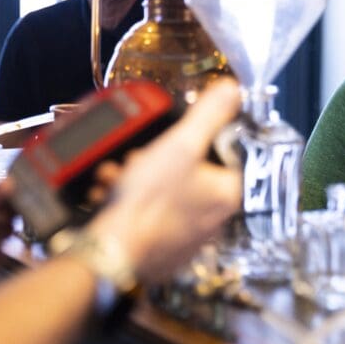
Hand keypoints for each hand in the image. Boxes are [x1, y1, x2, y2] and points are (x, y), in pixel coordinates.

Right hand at [84, 79, 242, 283]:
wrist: (112, 253)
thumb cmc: (148, 202)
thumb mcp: (180, 145)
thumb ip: (208, 115)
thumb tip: (233, 90)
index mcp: (229, 192)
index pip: (219, 151)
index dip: (187, 140)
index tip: (162, 141)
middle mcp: (217, 217)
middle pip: (189, 172)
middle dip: (155, 160)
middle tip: (134, 160)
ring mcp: (191, 237)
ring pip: (167, 193)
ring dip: (138, 179)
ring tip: (116, 179)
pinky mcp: (167, 250)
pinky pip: (152, 216)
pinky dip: (132, 204)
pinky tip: (112, 199)